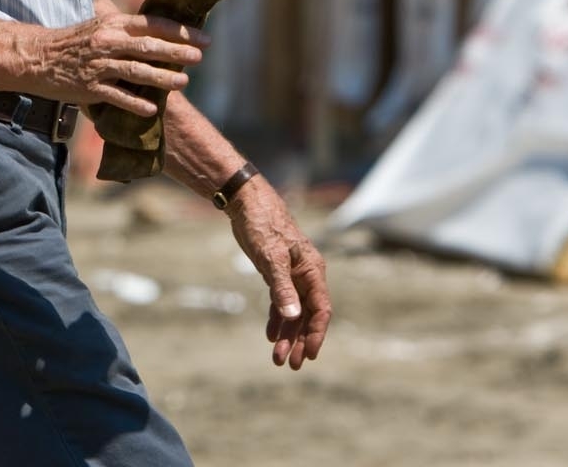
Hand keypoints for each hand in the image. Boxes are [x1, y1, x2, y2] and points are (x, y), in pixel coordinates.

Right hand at [29, 13, 203, 115]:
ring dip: (162, 77)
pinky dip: (135, 103)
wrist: (37, 57)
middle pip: (149, 47)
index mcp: (113, 24)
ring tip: (183, 82)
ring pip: (136, 72)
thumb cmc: (72, 42)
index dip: (180, 32)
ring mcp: (98, 66)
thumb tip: (157, 27)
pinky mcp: (89, 88)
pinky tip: (151, 109)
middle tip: (199, 58)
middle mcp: (108, 43)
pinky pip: (117, 96)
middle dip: (177, 52)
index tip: (203, 38)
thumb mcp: (98, 25)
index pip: (153, 25)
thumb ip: (125, 28)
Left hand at [227, 179, 330, 369]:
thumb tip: (293, 316)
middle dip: (299, 340)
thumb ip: (282, 288)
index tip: (309, 355)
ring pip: (293, 311)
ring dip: (287, 334)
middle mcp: (305, 275)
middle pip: (307, 315)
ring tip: (278, 357)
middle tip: (289, 364)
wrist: (246, 202)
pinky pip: (280, 302)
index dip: (316, 333)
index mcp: (312, 271)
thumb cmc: (263, 226)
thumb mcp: (271, 258)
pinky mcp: (276, 272)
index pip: (321, 309)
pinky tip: (269, 335)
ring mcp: (291, 274)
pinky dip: (276, 319)